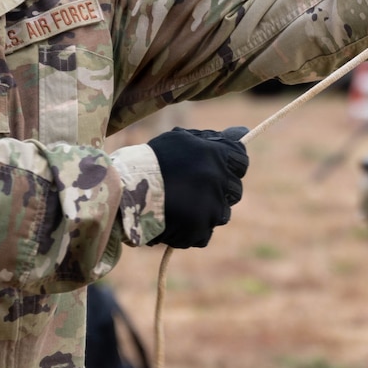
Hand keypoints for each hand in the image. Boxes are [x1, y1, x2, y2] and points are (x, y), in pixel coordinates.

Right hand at [148, 126, 249, 247]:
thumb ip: (214, 139)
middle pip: (235, 190)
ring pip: (222, 214)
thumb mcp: (182, 140)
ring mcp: (210, 208)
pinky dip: (193, 230)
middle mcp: (218, 181)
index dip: (229, 165)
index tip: (215, 168)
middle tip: (194, 188)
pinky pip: (205, 234)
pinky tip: (175, 220)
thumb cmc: (152, 161)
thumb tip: (243, 133)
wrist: (124, 191)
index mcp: (216, 156)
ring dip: (208, 211)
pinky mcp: (199, 231)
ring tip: (182, 205)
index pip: (241, 161)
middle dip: (219, 189)